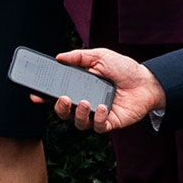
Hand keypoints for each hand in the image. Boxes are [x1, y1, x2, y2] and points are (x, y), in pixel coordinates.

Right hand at [45, 47, 163, 132]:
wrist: (147, 81)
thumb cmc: (124, 69)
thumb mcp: (100, 56)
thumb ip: (79, 56)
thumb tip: (58, 57)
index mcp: (81, 87)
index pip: (58, 94)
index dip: (45, 97)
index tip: (35, 95)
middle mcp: (86, 103)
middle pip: (64, 112)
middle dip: (59, 108)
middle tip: (63, 99)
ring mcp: (97, 114)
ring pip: (78, 122)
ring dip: (78, 114)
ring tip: (86, 102)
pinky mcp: (109, 123)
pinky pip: (97, 127)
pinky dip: (97, 118)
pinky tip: (103, 108)